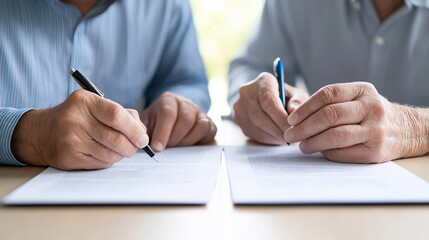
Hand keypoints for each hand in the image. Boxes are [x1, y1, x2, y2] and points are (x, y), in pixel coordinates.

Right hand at [11, 90, 148, 169]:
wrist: (42, 133)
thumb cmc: (77, 117)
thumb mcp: (94, 105)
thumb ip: (120, 113)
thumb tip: (142, 131)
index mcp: (85, 102)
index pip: (117, 115)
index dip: (135, 129)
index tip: (143, 138)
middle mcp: (76, 120)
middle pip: (116, 138)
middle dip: (132, 146)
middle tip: (137, 146)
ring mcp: (71, 140)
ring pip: (111, 154)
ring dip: (122, 154)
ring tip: (122, 149)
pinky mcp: (70, 157)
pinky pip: (101, 163)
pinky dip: (109, 160)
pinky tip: (105, 153)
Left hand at [140, 92, 216, 150]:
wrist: (173, 117)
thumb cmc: (157, 121)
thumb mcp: (147, 121)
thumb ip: (143, 129)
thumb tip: (143, 140)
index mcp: (168, 100)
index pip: (168, 113)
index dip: (163, 131)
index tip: (157, 147)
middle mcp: (186, 103)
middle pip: (186, 119)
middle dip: (175, 138)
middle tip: (167, 148)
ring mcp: (199, 112)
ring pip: (200, 125)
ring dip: (187, 140)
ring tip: (177, 146)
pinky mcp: (209, 122)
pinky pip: (209, 131)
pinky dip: (199, 140)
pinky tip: (188, 144)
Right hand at [233, 72, 308, 144]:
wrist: (270, 100)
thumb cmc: (286, 97)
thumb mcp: (296, 95)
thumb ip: (298, 101)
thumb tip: (293, 110)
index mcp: (263, 81)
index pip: (267, 99)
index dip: (279, 116)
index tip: (290, 126)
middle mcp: (247, 92)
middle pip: (258, 115)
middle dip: (276, 128)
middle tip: (289, 136)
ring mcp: (239, 106)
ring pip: (254, 126)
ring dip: (271, 135)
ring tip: (285, 138)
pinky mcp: (238, 120)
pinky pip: (251, 132)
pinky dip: (266, 138)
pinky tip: (276, 138)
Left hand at [284, 82, 427, 163]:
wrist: (408, 131)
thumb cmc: (371, 114)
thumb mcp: (357, 98)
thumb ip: (331, 103)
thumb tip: (296, 117)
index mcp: (363, 90)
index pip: (328, 94)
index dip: (305, 107)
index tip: (291, 118)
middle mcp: (372, 107)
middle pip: (329, 115)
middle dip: (304, 127)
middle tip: (290, 134)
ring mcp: (375, 130)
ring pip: (335, 136)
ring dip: (312, 142)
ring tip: (302, 145)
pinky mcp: (375, 151)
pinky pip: (343, 153)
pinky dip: (326, 153)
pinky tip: (320, 151)